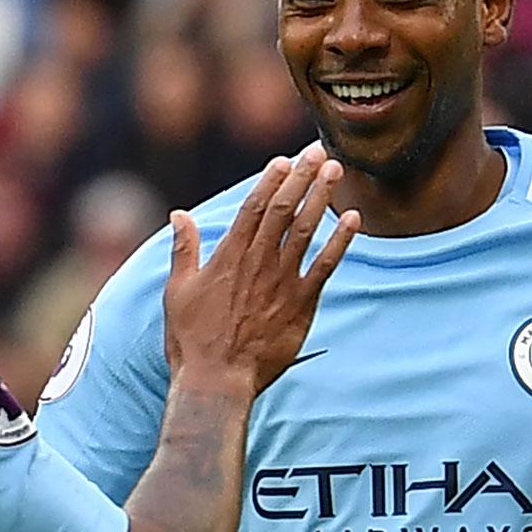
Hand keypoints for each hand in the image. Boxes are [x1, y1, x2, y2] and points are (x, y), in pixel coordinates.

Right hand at [163, 141, 359, 394]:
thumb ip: (183, 249)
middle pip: (283, 209)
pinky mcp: (301, 304)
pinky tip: (353, 219)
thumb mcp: (178, 291)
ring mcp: (281, 282)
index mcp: (228, 256)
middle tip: (319, 151)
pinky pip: (325, 266)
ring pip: (305, 229)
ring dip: (322, 197)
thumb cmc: (192, 340)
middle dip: (302, 177)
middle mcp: (257, 263)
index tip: (285, 159)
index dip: (271, 180)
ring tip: (336, 171)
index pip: (253, 207)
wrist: (218, 381)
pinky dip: (340, 241)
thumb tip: (178, 215)